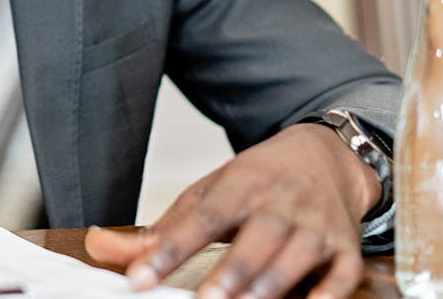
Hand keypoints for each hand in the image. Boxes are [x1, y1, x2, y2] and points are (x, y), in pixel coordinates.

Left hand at [85, 123, 379, 298]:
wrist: (324, 157)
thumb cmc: (256, 182)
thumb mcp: (205, 195)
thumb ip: (157, 231)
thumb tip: (96, 246)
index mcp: (240, 184)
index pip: (201, 218)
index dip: (171, 249)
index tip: (141, 278)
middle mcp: (280, 202)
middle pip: (257, 236)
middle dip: (233, 271)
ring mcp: (316, 225)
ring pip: (297, 255)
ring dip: (271, 283)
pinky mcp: (346, 247)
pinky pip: (343, 274)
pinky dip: (330, 293)